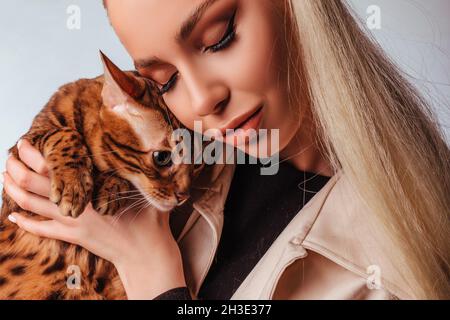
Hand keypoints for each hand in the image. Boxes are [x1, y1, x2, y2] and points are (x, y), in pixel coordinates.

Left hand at [2, 139, 186, 298]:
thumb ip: (137, 174)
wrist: (144, 254)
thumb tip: (142, 154)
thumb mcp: (144, 192)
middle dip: (17, 169)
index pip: (55, 168)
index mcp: (92, 189)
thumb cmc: (148, 221)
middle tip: (9, 158)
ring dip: (14, 191)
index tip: (24, 143)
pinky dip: (25, 223)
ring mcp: (72, 223)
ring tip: (6, 179)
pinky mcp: (74, 237)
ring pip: (32, 205)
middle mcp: (77, 205)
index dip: (35, 155)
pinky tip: (13, 218)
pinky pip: (42, 230)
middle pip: (35, 184)